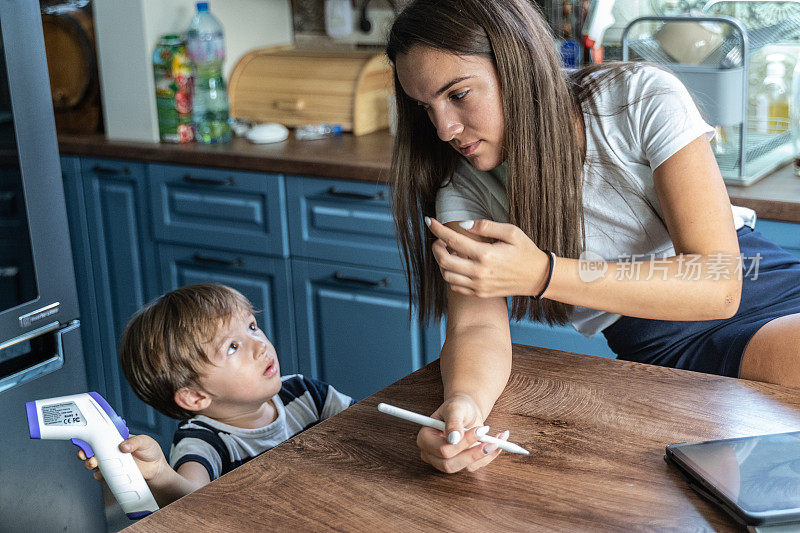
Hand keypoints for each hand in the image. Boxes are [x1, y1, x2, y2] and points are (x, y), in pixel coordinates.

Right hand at [77, 434, 167, 483]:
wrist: (155, 468)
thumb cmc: (150, 450)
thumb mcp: (145, 441)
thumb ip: (135, 442)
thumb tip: (124, 445)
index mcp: (116, 439)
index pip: (100, 437)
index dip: (89, 438)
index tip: (85, 441)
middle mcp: (110, 450)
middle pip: (91, 451)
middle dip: (84, 452)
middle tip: (87, 455)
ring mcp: (110, 462)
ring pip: (93, 463)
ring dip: (90, 464)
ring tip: (94, 463)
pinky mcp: (112, 474)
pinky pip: (101, 475)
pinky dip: (100, 475)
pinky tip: (104, 473)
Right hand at [417, 394, 508, 472]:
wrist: (466, 411)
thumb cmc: (458, 407)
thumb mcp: (455, 408)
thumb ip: (453, 422)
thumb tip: (453, 439)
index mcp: (425, 439)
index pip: (442, 450)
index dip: (462, 443)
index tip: (480, 430)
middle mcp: (432, 454)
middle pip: (450, 464)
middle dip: (473, 453)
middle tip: (492, 441)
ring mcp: (445, 461)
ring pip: (465, 467)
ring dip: (484, 455)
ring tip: (498, 439)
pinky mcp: (460, 465)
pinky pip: (475, 466)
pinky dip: (489, 456)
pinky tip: (498, 443)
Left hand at [425, 217, 550, 297]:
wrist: (538, 277)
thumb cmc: (525, 251)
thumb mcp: (511, 232)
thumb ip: (485, 226)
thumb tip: (463, 224)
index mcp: (486, 254)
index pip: (453, 240)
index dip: (438, 229)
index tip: (429, 221)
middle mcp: (480, 272)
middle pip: (444, 261)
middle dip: (436, 248)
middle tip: (438, 240)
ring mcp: (479, 285)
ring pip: (447, 276)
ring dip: (442, 262)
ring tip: (449, 252)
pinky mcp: (480, 293)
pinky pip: (455, 286)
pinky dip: (450, 275)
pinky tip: (457, 265)